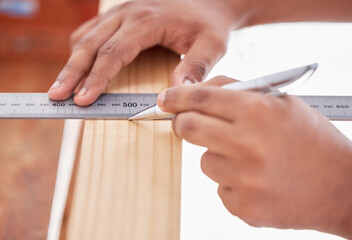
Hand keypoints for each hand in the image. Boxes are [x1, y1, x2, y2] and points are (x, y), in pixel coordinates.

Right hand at [48, 0, 243, 105]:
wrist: (208, 2)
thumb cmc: (208, 24)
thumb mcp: (212, 45)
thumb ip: (196, 67)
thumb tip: (175, 92)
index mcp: (147, 21)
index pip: (114, 52)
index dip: (96, 78)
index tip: (83, 99)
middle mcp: (128, 13)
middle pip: (90, 44)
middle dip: (72, 73)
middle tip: (56, 96)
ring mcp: (121, 12)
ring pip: (86, 36)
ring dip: (71, 62)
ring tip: (61, 87)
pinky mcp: (120, 16)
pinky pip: (91, 30)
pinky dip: (80, 49)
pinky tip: (76, 66)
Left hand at [157, 76, 351, 237]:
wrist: (341, 187)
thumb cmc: (311, 140)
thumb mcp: (281, 103)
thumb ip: (238, 92)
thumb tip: (198, 91)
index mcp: (258, 112)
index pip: (200, 99)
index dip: (176, 97)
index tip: (165, 99)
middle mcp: (247, 144)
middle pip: (188, 128)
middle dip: (182, 123)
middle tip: (187, 123)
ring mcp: (243, 179)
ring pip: (204, 161)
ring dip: (217, 156)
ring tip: (249, 159)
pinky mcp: (241, 205)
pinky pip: (219, 187)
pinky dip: (231, 181)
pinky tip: (257, 179)